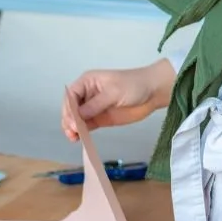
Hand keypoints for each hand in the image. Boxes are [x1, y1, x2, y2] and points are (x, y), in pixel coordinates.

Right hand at [60, 59, 174, 141]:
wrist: (152, 92)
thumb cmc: (134, 85)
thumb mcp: (113, 92)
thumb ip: (95, 104)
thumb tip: (77, 116)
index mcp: (87, 82)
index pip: (71, 95)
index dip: (69, 108)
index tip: (72, 121)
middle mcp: (87, 94)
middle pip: (71, 108)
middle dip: (69, 119)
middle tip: (73, 131)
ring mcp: (93, 107)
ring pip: (76, 119)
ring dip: (72, 128)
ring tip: (73, 138)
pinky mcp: (100, 118)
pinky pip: (86, 126)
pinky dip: (81, 132)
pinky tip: (79, 138)